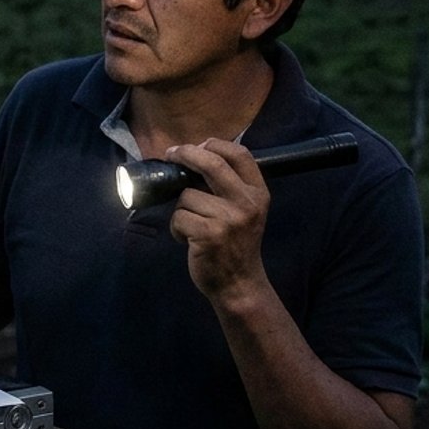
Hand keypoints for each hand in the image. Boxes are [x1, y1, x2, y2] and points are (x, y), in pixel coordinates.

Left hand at [163, 138, 270, 303]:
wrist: (239, 284)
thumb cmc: (235, 244)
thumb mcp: (245, 211)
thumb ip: (228, 186)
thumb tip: (194, 156)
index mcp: (258, 194)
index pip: (240, 154)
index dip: (214, 144)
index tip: (194, 145)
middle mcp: (247, 203)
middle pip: (211, 163)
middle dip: (185, 154)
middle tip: (171, 154)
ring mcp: (229, 219)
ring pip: (186, 196)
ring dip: (181, 210)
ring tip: (193, 227)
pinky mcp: (209, 234)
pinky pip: (178, 218)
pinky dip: (177, 229)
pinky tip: (189, 241)